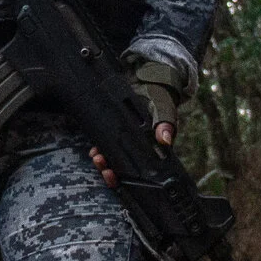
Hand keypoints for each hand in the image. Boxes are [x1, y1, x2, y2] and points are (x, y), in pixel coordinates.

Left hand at [94, 53, 186, 186]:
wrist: (150, 84)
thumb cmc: (160, 98)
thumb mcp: (164, 108)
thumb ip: (165, 122)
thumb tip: (165, 139)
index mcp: (154, 150)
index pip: (140, 172)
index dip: (125, 177)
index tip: (113, 174)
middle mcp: (141, 151)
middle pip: (124, 170)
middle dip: (111, 171)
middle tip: (102, 165)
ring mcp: (129, 144)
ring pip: (115, 161)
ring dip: (104, 162)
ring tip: (96, 157)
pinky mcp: (118, 135)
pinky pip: (109, 148)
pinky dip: (101, 150)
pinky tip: (94, 150)